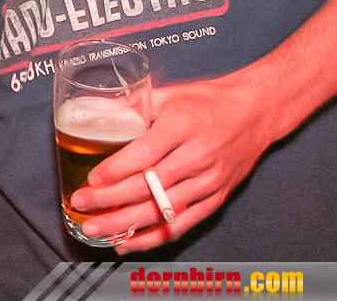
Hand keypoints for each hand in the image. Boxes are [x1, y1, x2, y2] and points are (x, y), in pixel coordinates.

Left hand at [68, 69, 277, 252]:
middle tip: (81, 204)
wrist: (255, 113)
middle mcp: (198, 156)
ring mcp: (210, 181)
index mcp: (183, 126)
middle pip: (149, 186)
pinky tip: (127, 242)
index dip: (116, 170)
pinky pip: (183, 224)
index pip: (145, 153)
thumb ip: (132, 105)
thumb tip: (96, 112)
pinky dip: (153, 237)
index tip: (92, 179)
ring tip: (95, 229)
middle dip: (110, 200)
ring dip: (126, 224)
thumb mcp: (170, 95)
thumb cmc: (206, 102)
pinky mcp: (217, 199)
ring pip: (163, 211)